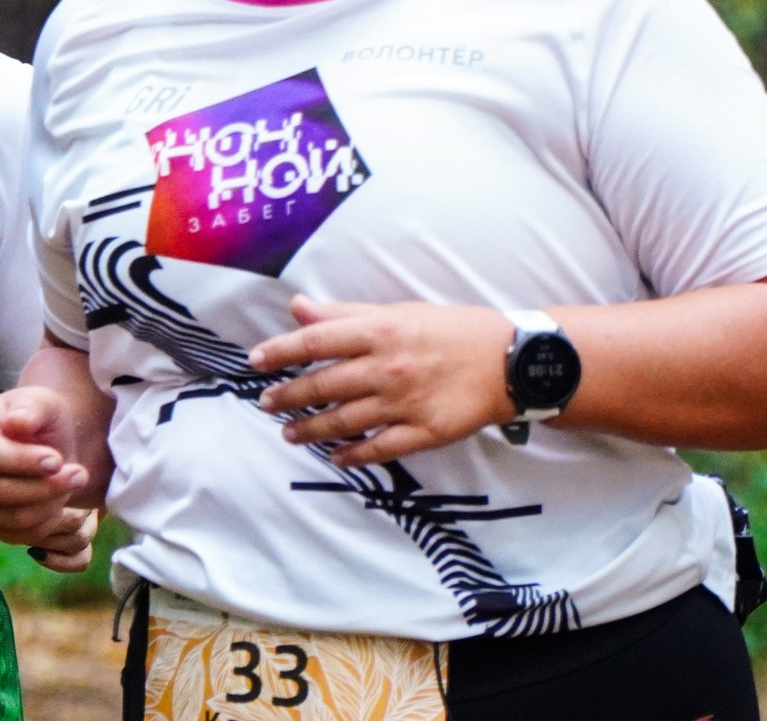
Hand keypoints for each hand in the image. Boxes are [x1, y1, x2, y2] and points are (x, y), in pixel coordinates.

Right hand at [0, 387, 98, 562]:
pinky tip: (63, 503)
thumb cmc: (37, 416)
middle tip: (79, 474)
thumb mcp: (41, 401)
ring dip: (49, 506)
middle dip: (44, 487)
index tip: (57, 460)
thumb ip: (31, 408)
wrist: (41, 440)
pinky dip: (45, 524)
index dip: (22, 462)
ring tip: (75, 483)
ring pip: (9, 518)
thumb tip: (18, 422)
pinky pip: (17, 536)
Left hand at [247, 296, 515, 467]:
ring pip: (345, 420)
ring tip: (289, 433)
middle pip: (325, 384)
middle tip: (266, 404)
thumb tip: (299, 308)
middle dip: (289, 396)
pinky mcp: (424, 432)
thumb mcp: (398, 311)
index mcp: (381, 330)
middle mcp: (388, 367)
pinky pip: (379, 448)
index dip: (282, 351)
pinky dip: (352, 455)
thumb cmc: (451, 330)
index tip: (256, 361)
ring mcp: (405, 402)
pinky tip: (334, 457)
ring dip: (311, 428)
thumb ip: (346, 313)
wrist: (509, 361)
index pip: (318, 340)